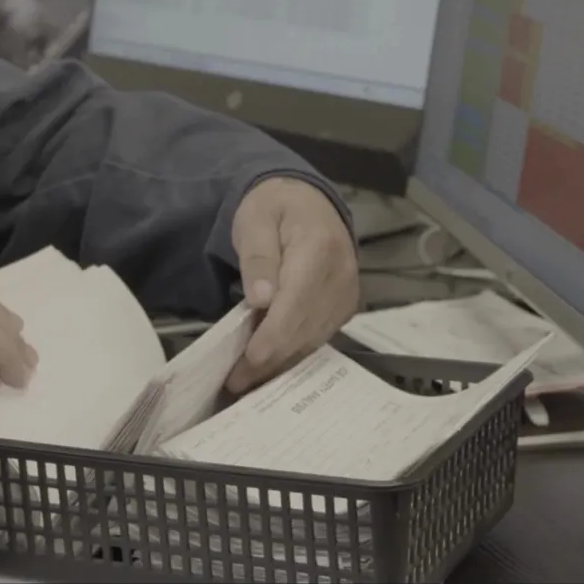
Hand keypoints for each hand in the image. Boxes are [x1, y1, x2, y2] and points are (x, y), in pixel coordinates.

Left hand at [227, 177, 359, 395]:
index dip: (273, 336)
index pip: (296, 302)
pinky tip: (271, 366)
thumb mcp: (255, 220)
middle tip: (236, 383)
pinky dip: (295, 353)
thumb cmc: (274, 207)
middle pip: (306, 328)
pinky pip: (320, 336)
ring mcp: (347, 293)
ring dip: (282, 363)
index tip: (250, 361)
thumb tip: (261, 299)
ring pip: (315, 339)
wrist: (306, 200)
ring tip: (248, 383)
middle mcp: (341, 276)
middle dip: (271, 359)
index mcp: (319, 249)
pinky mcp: (344, 306)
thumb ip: (258, 257)